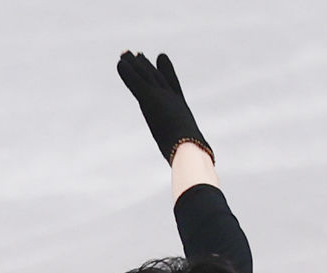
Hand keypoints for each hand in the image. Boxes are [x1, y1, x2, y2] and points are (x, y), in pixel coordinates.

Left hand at [117, 50, 213, 164]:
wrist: (190, 150)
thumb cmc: (194, 156)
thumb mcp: (194, 153)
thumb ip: (194, 154)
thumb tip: (207, 164)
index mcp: (182, 110)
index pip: (173, 87)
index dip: (167, 73)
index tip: (162, 59)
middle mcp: (172, 100)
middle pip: (157, 78)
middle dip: (147, 67)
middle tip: (138, 55)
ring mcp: (162, 98)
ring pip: (146, 77)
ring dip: (134, 65)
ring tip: (124, 54)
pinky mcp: (151, 99)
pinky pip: (136, 83)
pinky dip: (127, 73)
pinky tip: (119, 63)